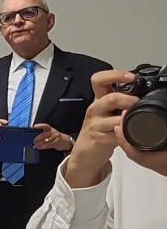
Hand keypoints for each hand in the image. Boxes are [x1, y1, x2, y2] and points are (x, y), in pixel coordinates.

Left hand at [30, 122, 71, 151]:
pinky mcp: (55, 143)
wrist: (65, 141)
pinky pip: (47, 145)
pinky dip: (42, 147)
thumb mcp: (50, 132)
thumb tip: (33, 135)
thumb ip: (44, 132)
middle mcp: (53, 132)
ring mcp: (55, 138)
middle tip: (33, 141)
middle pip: (43, 134)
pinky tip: (39, 147)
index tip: (34, 126)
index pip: (45, 126)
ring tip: (35, 146)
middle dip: (37, 138)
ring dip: (38, 144)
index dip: (40, 125)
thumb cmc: (55, 136)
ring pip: (45, 141)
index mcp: (51, 129)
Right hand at [68, 70, 166, 184]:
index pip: (99, 80)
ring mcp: (95, 124)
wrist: (85, 153)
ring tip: (135, 119)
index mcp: (99, 99)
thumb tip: (143, 95)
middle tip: (138, 103)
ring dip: (128, 117)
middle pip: (110, 97)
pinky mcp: (98, 138)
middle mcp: (96, 109)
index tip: (131, 76)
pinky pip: (114, 135)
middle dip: (129, 99)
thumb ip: (121, 102)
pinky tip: (128, 134)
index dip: (115, 75)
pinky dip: (125, 134)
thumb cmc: (99, 131)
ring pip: (113, 117)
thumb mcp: (108, 113)